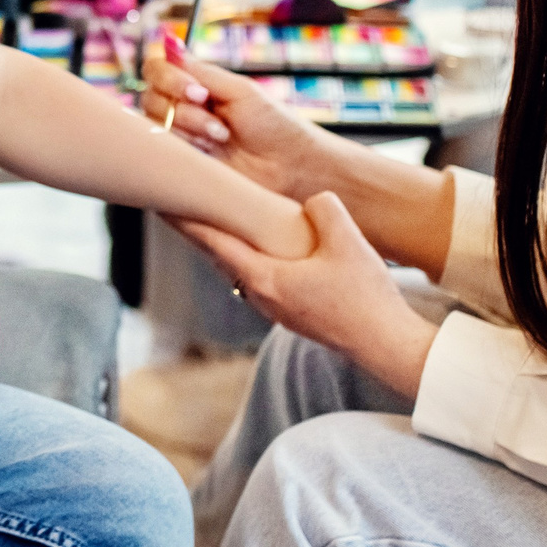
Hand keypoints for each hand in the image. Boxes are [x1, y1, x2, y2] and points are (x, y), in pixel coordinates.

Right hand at [142, 34, 329, 200]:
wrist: (289, 166)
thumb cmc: (272, 125)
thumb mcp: (238, 89)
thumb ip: (199, 69)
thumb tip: (168, 40)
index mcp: (195, 85)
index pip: (156, 70)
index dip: (169, 78)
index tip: (199, 92)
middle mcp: (182, 108)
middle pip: (150, 98)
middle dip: (185, 109)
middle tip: (218, 121)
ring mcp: (180, 137)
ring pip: (156, 124)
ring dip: (192, 129)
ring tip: (222, 138)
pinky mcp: (180, 162)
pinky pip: (162, 150)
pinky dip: (188, 148)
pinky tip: (212, 153)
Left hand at [177, 193, 439, 397]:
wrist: (386, 344)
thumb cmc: (364, 297)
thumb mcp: (347, 240)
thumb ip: (323, 209)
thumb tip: (312, 202)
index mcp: (265, 278)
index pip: (213, 243)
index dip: (186, 222)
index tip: (160, 205)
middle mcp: (262, 297)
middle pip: (220, 257)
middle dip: (201, 232)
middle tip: (182, 206)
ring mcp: (277, 309)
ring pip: (241, 270)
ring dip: (228, 247)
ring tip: (219, 223)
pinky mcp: (294, 314)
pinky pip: (262, 280)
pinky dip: (252, 259)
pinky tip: (264, 250)